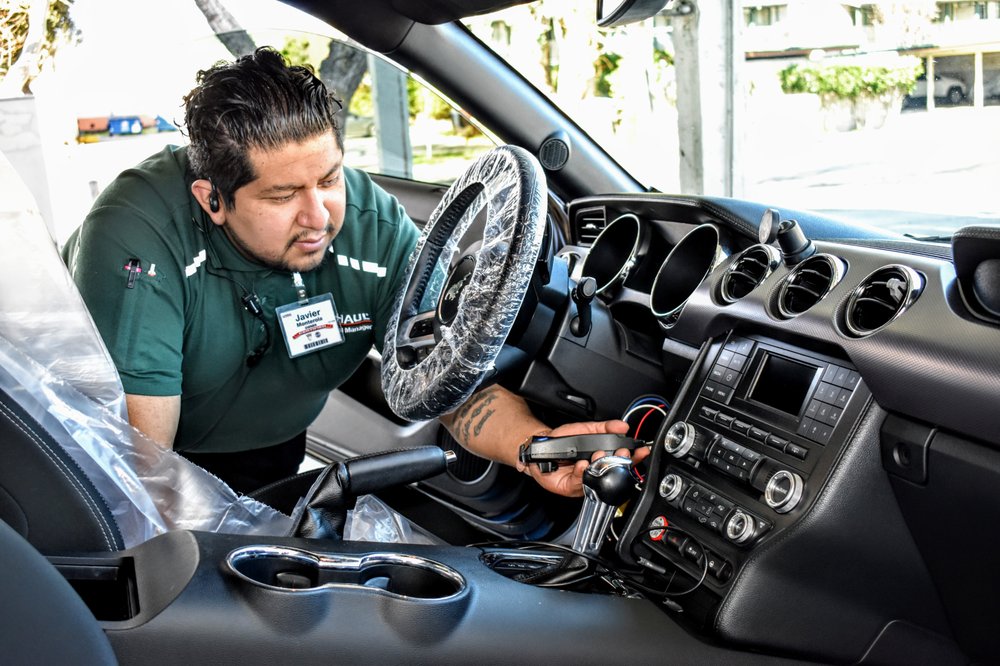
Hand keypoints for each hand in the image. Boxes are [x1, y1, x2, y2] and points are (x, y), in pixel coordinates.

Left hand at [524, 419, 650, 497]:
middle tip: (622, 454)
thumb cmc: (562, 441)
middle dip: (620, 463)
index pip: (622, 461)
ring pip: (598, 479)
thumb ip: (605, 427)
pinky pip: (580, 482)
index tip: (640, 451)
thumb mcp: (586, 429)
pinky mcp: (571, 487)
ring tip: (598, 456)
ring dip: (600, 467)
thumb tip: (622, 426)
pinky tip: (582, 465)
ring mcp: (585, 481)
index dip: (634, 457)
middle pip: (614, 473)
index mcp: (602, 459)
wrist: (541, 448)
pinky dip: (582, 472)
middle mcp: (595, 472)